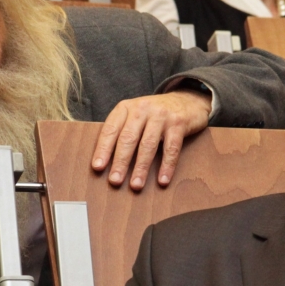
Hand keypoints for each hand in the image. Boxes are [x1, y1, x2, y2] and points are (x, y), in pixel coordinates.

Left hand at [92, 90, 211, 190]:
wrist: (186, 100)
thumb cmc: (154, 115)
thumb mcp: (134, 116)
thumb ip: (122, 132)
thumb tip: (107, 163)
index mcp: (126, 108)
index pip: (110, 130)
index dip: (103, 149)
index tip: (97, 167)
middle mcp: (141, 109)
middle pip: (128, 138)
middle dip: (120, 162)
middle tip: (115, 180)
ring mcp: (161, 115)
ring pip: (148, 145)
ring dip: (141, 167)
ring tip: (136, 185)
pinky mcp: (178, 123)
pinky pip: (171, 148)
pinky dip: (167, 166)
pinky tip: (162, 180)